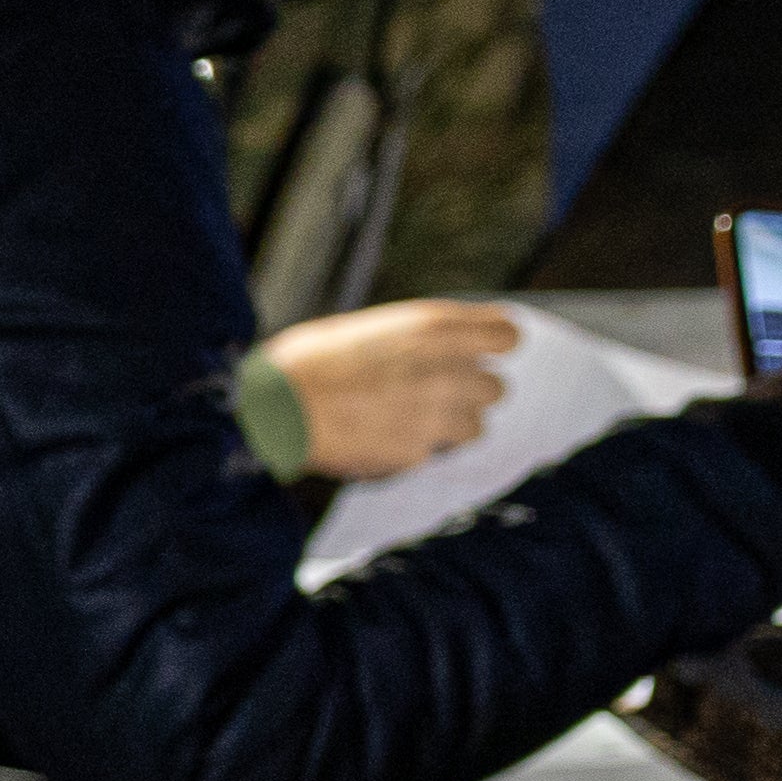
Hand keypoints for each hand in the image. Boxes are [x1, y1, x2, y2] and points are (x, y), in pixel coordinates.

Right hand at [260, 299, 519, 481]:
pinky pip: (432, 453)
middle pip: (495, 388)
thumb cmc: (307, 363)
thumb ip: (415, 339)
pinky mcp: (417, 452)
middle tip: (432, 394)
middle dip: (467, 393)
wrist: (273, 409)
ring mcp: (436, 415)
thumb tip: (436, 348)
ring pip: (474, 427)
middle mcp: (446, 369)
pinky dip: (414, 449)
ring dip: (449, 426)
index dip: (492, 346)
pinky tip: (379, 437)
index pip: (508, 334)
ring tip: (407, 421)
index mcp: (433, 327)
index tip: (479, 353)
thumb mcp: (368, 328)